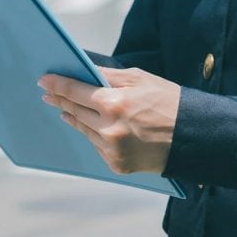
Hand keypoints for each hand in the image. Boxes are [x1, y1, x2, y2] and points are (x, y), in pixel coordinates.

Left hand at [38, 67, 180, 174]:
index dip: (57, 85)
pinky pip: (97, 146)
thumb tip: (85, 71)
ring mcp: (112, 150)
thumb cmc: (169, 102)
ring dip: (74, 119)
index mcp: (114, 103)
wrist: (192, 137)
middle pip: (74, 112)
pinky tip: (94, 128)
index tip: (44, 81)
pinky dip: (95, 136)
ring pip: (84, 131)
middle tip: (48, 94)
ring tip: (66, 111)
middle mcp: (109, 129)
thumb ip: (108, 76)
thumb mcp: (140, 79)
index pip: (75, 92)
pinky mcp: (118, 164)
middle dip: (60, 101)